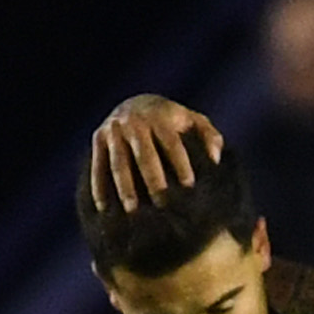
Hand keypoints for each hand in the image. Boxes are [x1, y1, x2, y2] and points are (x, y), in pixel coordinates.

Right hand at [91, 95, 223, 212]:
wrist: (134, 103)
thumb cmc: (170, 121)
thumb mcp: (192, 120)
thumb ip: (209, 136)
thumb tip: (215, 159)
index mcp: (160, 117)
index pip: (172, 141)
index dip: (180, 163)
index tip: (189, 186)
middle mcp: (135, 121)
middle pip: (144, 154)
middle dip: (153, 179)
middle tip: (162, 204)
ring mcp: (114, 130)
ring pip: (119, 161)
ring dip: (124, 186)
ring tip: (132, 210)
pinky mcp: (99, 138)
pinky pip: (98, 165)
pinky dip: (98, 185)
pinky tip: (103, 207)